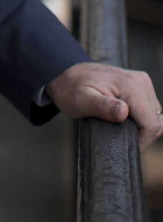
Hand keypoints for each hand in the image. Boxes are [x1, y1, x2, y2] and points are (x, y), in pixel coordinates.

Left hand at [46, 62, 162, 149]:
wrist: (67, 75)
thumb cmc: (72, 89)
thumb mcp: (82, 100)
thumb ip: (103, 107)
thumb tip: (123, 112)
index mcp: (131, 86)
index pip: (151, 124)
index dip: (142, 141)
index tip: (125, 145)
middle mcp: (141, 82)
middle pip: (156, 121)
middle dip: (142, 134)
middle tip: (120, 138)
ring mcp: (142, 83)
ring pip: (154, 117)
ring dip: (142, 127)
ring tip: (120, 128)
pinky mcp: (140, 87)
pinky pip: (149, 110)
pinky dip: (141, 119)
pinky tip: (124, 120)